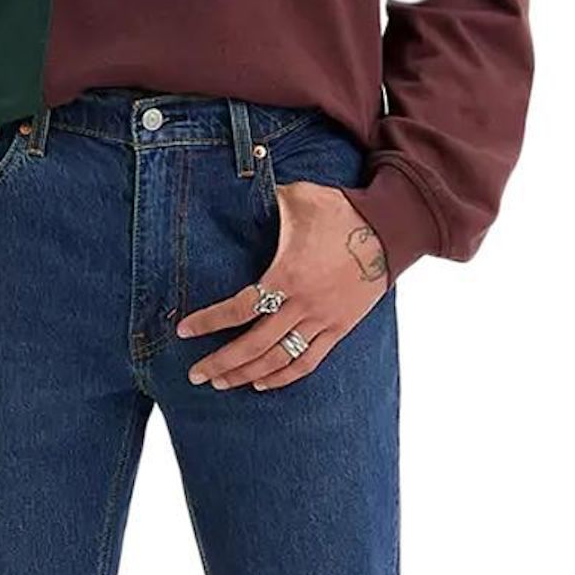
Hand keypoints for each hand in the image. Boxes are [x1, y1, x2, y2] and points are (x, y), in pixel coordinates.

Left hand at [178, 182, 388, 391]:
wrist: (389, 228)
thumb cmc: (340, 210)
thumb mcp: (297, 197)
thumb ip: (264, 200)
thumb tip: (234, 191)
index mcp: (287, 275)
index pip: (240, 308)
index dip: (209, 322)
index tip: (185, 332)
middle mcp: (303, 304)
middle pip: (253, 346)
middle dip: (220, 363)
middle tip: (195, 375)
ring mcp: (322, 321)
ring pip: (278, 361)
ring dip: (246, 375)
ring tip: (222, 382)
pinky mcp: (338, 329)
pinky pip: (307, 363)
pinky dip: (282, 377)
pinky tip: (261, 383)